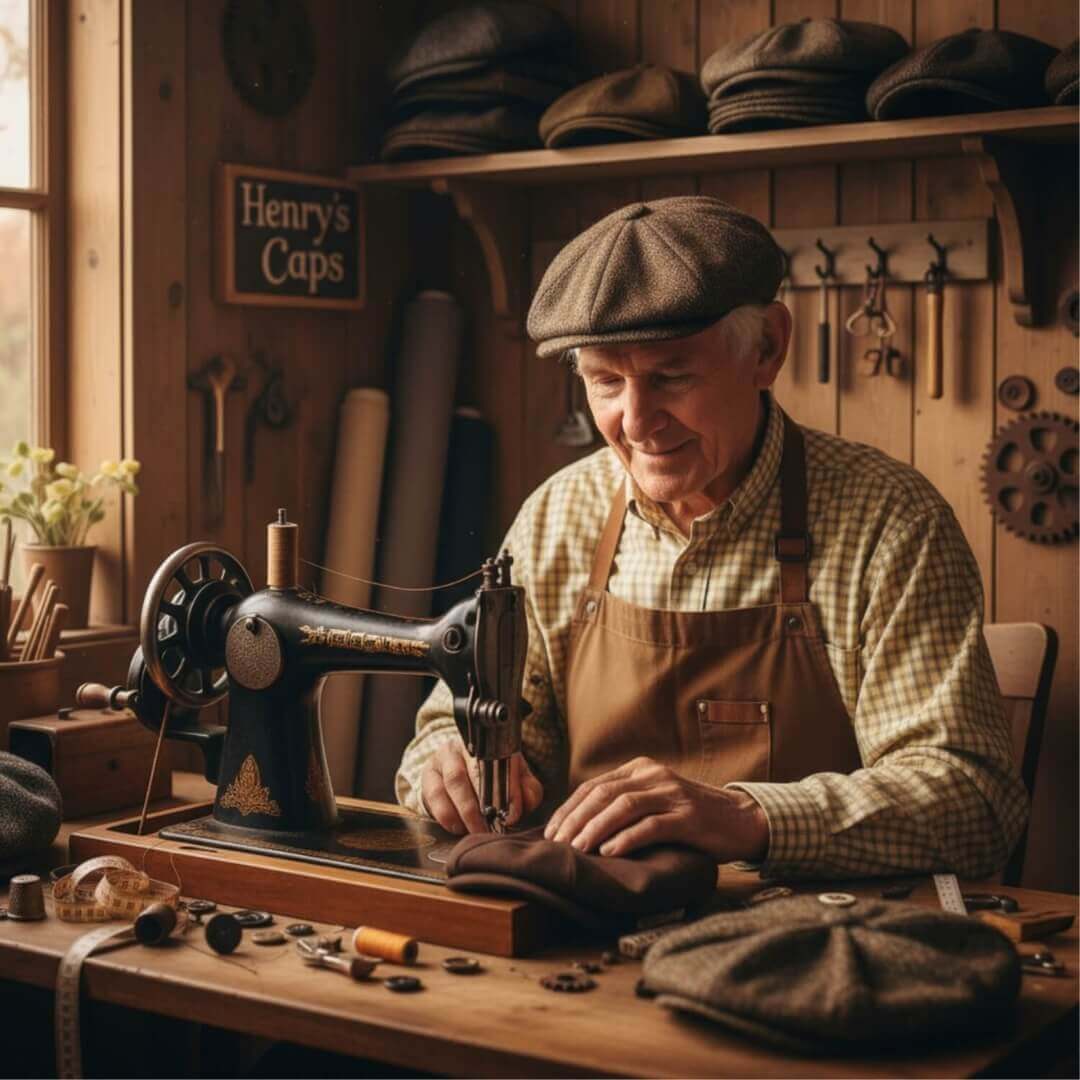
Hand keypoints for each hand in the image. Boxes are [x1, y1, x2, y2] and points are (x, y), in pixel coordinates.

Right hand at [420, 743, 543, 834]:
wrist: (459, 767)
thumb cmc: (494, 775)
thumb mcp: (515, 778)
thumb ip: (527, 790)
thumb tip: (522, 806)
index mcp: (489, 744)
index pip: (501, 763)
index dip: (507, 789)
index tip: (512, 815)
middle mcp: (463, 746)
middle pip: (476, 771)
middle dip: (483, 805)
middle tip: (492, 829)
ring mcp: (442, 759)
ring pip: (453, 782)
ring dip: (465, 811)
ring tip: (477, 831)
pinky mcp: (427, 776)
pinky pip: (433, 795)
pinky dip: (447, 815)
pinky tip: (458, 827)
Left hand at [543, 756, 768, 861]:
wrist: (740, 819)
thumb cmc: (690, 816)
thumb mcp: (654, 800)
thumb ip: (624, 804)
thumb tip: (578, 826)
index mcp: (641, 769)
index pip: (594, 785)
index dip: (569, 808)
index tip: (552, 831)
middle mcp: (654, 776)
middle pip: (604, 793)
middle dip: (576, 819)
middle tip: (558, 843)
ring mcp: (672, 795)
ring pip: (624, 806)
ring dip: (596, 828)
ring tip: (577, 848)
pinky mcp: (688, 817)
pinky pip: (651, 826)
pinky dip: (627, 838)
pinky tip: (610, 852)